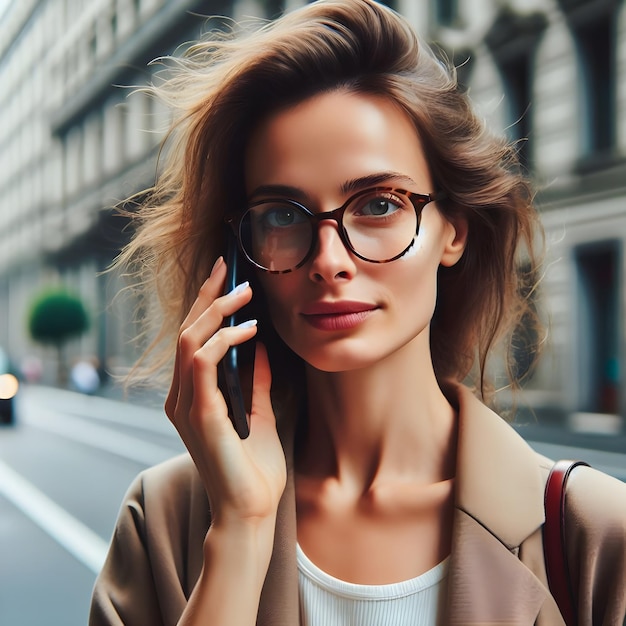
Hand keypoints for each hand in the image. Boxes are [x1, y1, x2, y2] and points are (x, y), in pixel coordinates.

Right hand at [165, 257, 286, 527]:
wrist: (251, 510)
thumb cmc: (253, 468)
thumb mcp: (257, 412)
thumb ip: (253, 381)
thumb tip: (259, 346)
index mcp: (192, 395)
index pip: (193, 338)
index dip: (206, 304)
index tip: (226, 276)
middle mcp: (181, 396)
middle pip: (187, 331)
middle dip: (208, 296)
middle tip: (230, 269)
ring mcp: (185, 405)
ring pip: (190, 340)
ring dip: (217, 311)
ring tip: (245, 292)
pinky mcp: (199, 414)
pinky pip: (203, 363)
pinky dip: (224, 341)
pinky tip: (249, 331)